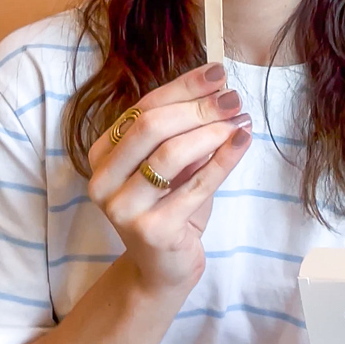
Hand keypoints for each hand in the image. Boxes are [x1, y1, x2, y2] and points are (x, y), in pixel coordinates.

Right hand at [87, 62, 251, 292]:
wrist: (163, 269)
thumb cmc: (169, 210)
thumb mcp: (174, 166)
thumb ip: (185, 132)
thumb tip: (220, 91)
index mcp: (102, 155)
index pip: (142, 109)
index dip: (182, 88)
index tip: (218, 73)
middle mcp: (103, 180)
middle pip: (151, 127)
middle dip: (197, 108)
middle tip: (233, 99)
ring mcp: (122, 208)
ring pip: (170, 154)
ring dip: (211, 132)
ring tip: (240, 121)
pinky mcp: (151, 230)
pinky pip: (195, 186)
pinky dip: (222, 160)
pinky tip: (242, 142)